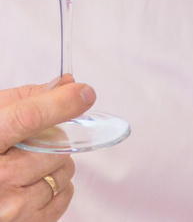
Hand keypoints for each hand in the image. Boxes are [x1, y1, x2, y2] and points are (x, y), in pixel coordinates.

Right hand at [0, 79, 88, 221]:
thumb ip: (24, 100)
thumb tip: (67, 85)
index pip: (27, 118)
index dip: (60, 103)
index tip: (83, 94)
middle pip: (54, 146)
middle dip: (52, 140)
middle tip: (29, 145)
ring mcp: (10, 206)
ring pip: (64, 171)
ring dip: (54, 165)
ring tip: (25, 167)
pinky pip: (64, 196)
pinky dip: (56, 188)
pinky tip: (31, 185)